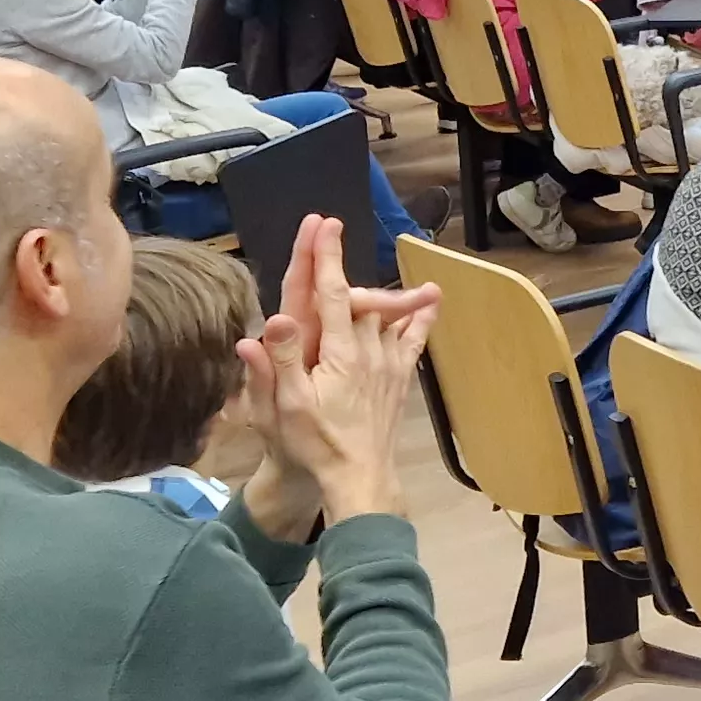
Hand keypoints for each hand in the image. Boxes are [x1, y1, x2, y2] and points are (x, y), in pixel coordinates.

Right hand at [234, 217, 438, 527]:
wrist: (359, 477)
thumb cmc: (317, 444)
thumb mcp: (286, 407)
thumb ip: (279, 362)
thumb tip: (269, 320)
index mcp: (339, 352)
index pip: (332, 292)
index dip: (326, 256)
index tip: (323, 224)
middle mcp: (370, 350)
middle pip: (358, 296)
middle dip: (340, 265)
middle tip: (327, 231)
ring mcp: (389, 362)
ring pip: (385, 313)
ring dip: (375, 286)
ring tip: (361, 258)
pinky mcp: (401, 377)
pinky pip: (414, 338)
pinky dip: (421, 315)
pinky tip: (432, 298)